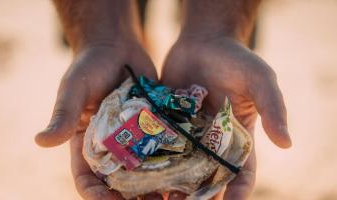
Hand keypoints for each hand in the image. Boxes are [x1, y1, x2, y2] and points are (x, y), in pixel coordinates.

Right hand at [35, 38, 156, 198]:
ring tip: (172, 194)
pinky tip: (185, 169)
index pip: (87, 179)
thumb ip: (63, 115)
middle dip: (131, 198)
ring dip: (155, 185)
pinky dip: (172, 161)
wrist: (116, 47)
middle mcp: (110, 147)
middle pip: (119, 182)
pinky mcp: (153, 127)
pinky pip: (162, 148)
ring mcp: (134, 138)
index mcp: (86, 144)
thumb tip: (40, 141)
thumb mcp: (73, 90)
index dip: (97, 194)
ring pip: (144, 170)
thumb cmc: (88, 67)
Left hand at [161, 36, 291, 199]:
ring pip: (181, 167)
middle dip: (199, 195)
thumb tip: (287, 143)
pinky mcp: (167, 123)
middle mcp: (212, 141)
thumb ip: (273, 108)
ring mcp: (188, 133)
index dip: (236, 193)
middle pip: (207, 177)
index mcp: (237, 137)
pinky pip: (160, 145)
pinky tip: (142, 172)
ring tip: (160, 198)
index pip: (240, 173)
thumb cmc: (236, 60)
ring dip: (173, 184)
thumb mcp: (259, 80)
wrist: (203, 42)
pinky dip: (153, 159)